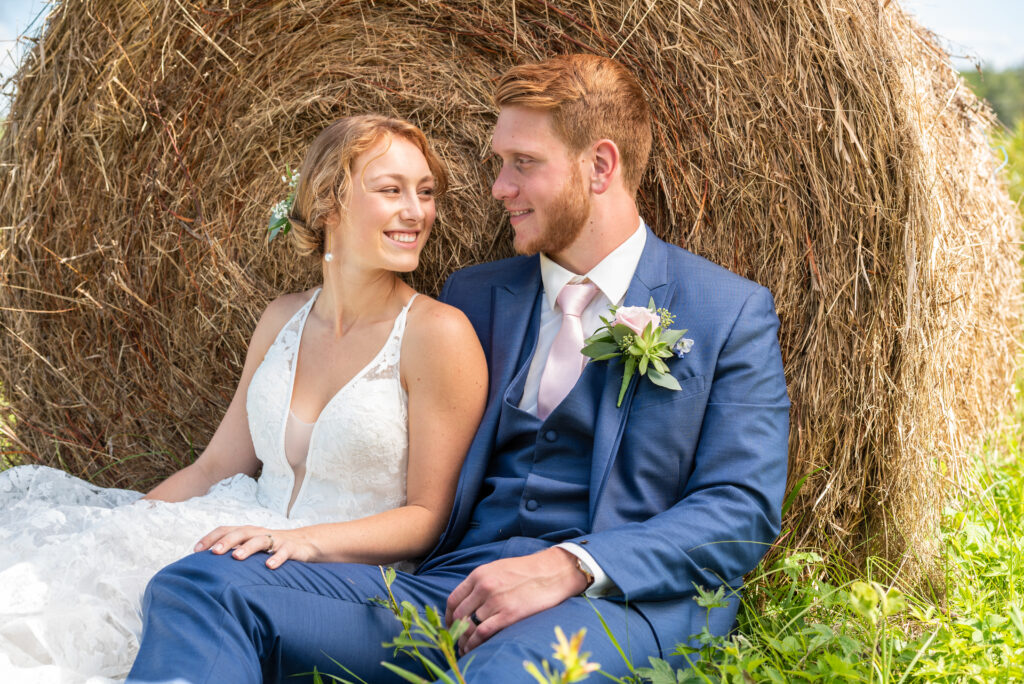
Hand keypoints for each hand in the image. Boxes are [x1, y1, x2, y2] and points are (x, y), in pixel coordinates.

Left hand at [194, 525, 317, 568]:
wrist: (304, 543)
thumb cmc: (271, 549)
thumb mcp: (252, 548)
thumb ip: (233, 553)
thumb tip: (205, 568)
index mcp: (247, 532)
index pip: (226, 530)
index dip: (211, 538)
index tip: (196, 550)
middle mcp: (259, 533)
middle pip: (240, 533)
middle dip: (226, 541)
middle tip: (214, 552)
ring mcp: (276, 540)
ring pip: (260, 540)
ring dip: (247, 548)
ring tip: (237, 557)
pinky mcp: (291, 548)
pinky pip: (284, 552)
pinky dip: (277, 558)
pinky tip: (269, 566)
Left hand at [445, 547, 587, 653]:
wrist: (552, 572)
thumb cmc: (526, 570)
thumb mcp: (497, 568)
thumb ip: (480, 582)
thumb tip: (467, 601)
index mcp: (479, 574)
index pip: (453, 599)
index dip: (448, 616)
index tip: (449, 625)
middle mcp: (484, 587)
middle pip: (458, 615)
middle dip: (454, 631)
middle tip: (455, 640)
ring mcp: (495, 601)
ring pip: (469, 626)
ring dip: (463, 640)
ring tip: (463, 648)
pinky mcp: (508, 615)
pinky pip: (482, 633)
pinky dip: (474, 644)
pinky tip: (472, 648)